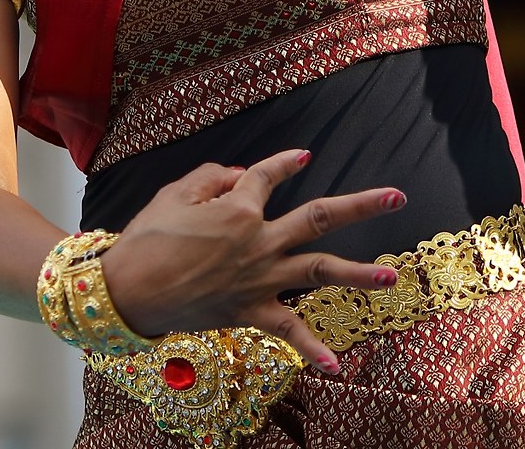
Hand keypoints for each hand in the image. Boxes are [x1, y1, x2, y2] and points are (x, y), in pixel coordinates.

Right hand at [96, 150, 403, 372]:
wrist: (127, 290)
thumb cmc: (146, 239)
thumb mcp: (174, 194)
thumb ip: (210, 177)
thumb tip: (239, 176)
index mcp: (239, 206)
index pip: (269, 175)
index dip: (286, 163)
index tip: (303, 157)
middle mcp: (259, 240)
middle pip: (320, 216)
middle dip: (362, 206)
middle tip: (397, 196)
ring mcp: (259, 278)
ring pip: (319, 271)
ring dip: (357, 275)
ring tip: (392, 277)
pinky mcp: (250, 311)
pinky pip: (287, 331)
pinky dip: (311, 348)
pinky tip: (336, 366)